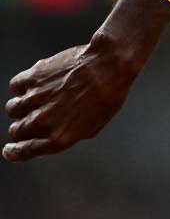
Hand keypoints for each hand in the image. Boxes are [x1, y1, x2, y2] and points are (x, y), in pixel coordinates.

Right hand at [5, 40, 139, 162]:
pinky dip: (24, 85)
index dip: (15, 152)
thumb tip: (56, 135)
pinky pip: (15, 86)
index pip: (23, 152)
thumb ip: (70, 135)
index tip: (10, 150)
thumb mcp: (94, 126)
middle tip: (37, 117)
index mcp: (58, 138)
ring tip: (41, 97)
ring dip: (23, 106)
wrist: (109, 66)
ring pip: (12, 109)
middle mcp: (42, 122)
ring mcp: (34, 99)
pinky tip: (39, 83)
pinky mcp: (32, 78)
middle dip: (23, 127)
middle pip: (16, 131)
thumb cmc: (108, 95)